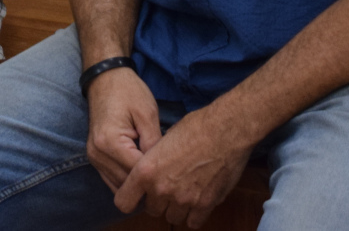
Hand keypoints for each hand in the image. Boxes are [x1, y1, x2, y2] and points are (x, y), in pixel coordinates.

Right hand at [85, 66, 160, 192]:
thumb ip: (154, 143)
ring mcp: (93, 158)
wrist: (105, 78)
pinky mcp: (95, 158)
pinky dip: (127, 180)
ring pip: (118, 187)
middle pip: (126, 185)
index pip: (136, 173)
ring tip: (157, 178)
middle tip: (169, 180)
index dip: (156, 177)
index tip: (174, 175)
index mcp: (109, 142)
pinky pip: (112, 179)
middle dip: (146, 184)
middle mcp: (97, 155)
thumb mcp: (147, 114)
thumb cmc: (128, 91)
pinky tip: (143, 173)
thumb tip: (163, 169)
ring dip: (136, 185)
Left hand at [113, 107, 252, 226]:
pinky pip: (193, 222)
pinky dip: (194, 215)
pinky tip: (198, 201)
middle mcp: (161, 188)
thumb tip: (155, 170)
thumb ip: (155, 160)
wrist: (225, 129)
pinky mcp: (204, 204)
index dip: (129, 199)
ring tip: (184, 193)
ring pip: (172, 218)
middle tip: (167, 187)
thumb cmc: (195, 127)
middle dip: (157, 200)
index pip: (123, 202)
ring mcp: (183, 199)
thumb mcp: (164, 138)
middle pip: (151, 210)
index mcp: (146, 170)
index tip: (136, 195)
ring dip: (175, 208)